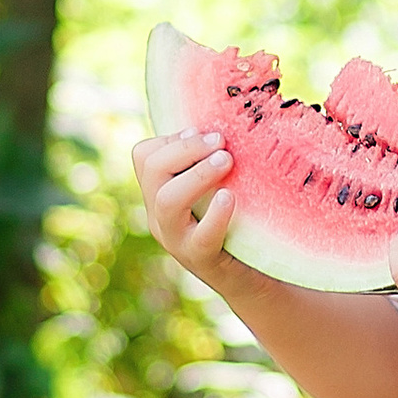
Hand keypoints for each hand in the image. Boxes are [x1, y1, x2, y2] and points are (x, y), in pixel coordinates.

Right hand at [133, 127, 238, 278]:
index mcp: (159, 194)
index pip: (144, 155)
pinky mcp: (202, 261)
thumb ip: (212, 158)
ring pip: (167, 201)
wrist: (252, 277)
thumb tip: (225, 119)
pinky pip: (201, 237)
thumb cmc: (238, 223)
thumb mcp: (218, 185)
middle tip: (221, 141)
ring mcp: (176, 241)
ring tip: (227, 161)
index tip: (203, 131)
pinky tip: (230, 198)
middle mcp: (160, 217)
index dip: (172, 138)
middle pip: (151, 170)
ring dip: (198, 174)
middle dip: (186, 148)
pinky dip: (215, 215)